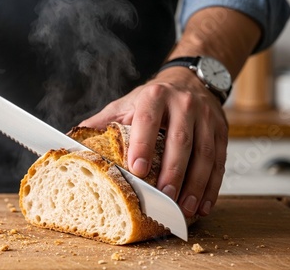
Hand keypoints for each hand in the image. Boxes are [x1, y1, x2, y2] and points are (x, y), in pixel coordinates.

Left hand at [80, 67, 227, 216]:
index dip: (143, 144)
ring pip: (205, 154)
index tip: (136, 170)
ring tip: (186, 208)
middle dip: (174, 172)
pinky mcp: (221, 131)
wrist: (190, 80)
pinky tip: (204, 204)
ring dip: (196, 185)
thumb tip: (68, 141)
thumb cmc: (153, 99)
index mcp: (155, 97)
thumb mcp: (125, 104)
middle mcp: (184, 104)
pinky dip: (213, 185)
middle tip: (165, 198)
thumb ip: (101, 123)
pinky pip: (220, 161)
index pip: (149, 120)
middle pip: (181, 142)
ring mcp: (206, 117)